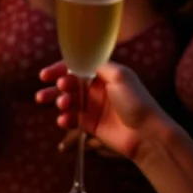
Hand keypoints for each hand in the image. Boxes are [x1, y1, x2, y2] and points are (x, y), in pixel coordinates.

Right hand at [35, 61, 168, 160]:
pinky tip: (64, 120)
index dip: (60, 69)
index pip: (77, 67)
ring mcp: (93, 107)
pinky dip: (65, 119)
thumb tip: (79, 60)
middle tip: (46, 93)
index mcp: (103, 74)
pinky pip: (73, 119)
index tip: (46, 75)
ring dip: (60, 102)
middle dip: (56, 87)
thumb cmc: (136, 100)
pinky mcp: (90, 125)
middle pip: (69, 84)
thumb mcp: (120, 76)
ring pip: (68, 102)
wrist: (146, 133)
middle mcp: (96, 89)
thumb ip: (98, 65)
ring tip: (62, 106)